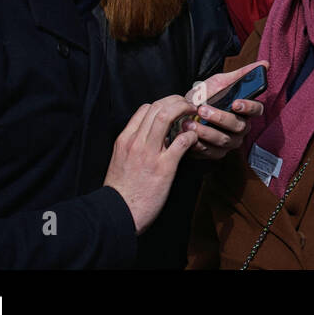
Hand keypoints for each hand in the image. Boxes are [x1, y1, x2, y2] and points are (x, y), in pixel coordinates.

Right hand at [104, 96, 197, 234]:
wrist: (118, 213)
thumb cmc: (122, 189)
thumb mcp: (120, 160)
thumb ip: (133, 145)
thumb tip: (149, 135)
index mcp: (125, 139)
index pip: (145, 108)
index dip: (163, 103)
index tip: (175, 107)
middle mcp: (136, 142)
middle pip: (158, 107)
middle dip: (177, 101)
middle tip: (189, 105)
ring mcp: (150, 153)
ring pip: (167, 116)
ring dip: (185, 110)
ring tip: (194, 114)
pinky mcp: (164, 167)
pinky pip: (182, 141)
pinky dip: (192, 135)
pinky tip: (195, 139)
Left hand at [179, 60, 268, 160]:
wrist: (183, 113)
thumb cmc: (205, 97)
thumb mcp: (220, 82)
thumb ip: (242, 74)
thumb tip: (265, 64)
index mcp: (245, 110)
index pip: (257, 110)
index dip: (248, 107)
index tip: (235, 103)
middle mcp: (241, 128)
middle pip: (239, 127)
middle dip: (219, 118)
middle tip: (202, 110)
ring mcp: (230, 142)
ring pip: (224, 141)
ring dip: (205, 132)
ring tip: (189, 123)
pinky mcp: (216, 153)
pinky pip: (211, 152)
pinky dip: (198, 143)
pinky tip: (188, 135)